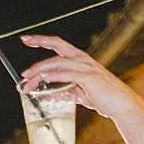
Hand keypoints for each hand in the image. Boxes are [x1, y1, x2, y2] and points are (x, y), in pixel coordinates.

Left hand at [18, 34, 141, 119]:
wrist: (119, 104)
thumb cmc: (101, 97)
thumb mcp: (78, 93)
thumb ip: (62, 90)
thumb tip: (44, 94)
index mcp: (80, 60)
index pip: (59, 45)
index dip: (43, 40)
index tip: (28, 40)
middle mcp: (83, 59)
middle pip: (57, 47)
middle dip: (39, 42)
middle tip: (24, 42)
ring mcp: (86, 67)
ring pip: (58, 62)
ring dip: (40, 68)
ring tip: (27, 76)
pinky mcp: (89, 78)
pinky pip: (68, 74)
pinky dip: (54, 75)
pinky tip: (44, 78)